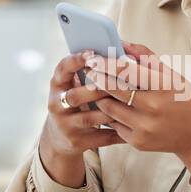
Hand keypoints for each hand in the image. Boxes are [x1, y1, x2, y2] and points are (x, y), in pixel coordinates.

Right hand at [38, 49, 125, 186]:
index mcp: (58, 84)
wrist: (62, 136)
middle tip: (118, 82)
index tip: (92, 54)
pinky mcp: (75, 141)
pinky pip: (100, 137)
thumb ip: (92, 69)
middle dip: (98, 89)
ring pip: (89, 118)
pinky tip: (133, 126)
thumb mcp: (76, 84)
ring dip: (110, 111)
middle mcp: (57, 104)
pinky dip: (117, 132)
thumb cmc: (79, 101)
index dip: (75, 60)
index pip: (62, 69)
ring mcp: (65, 125)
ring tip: (130, 105)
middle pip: (75, 96)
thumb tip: (120, 50)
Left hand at [83, 41, 190, 179]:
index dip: (106, 63)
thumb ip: (147, 57)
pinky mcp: (138, 142)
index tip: (93, 58)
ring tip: (98, 88)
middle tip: (89, 71)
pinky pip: (114, 124)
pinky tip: (113, 108)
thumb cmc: (185, 100)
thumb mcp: (173, 75)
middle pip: (113, 89)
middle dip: (97, 78)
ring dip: (101, 97)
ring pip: (108, 108)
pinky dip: (111, 115)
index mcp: (164, 86)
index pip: (127, 71)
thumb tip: (121, 44)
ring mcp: (144, 128)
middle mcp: (153, 108)